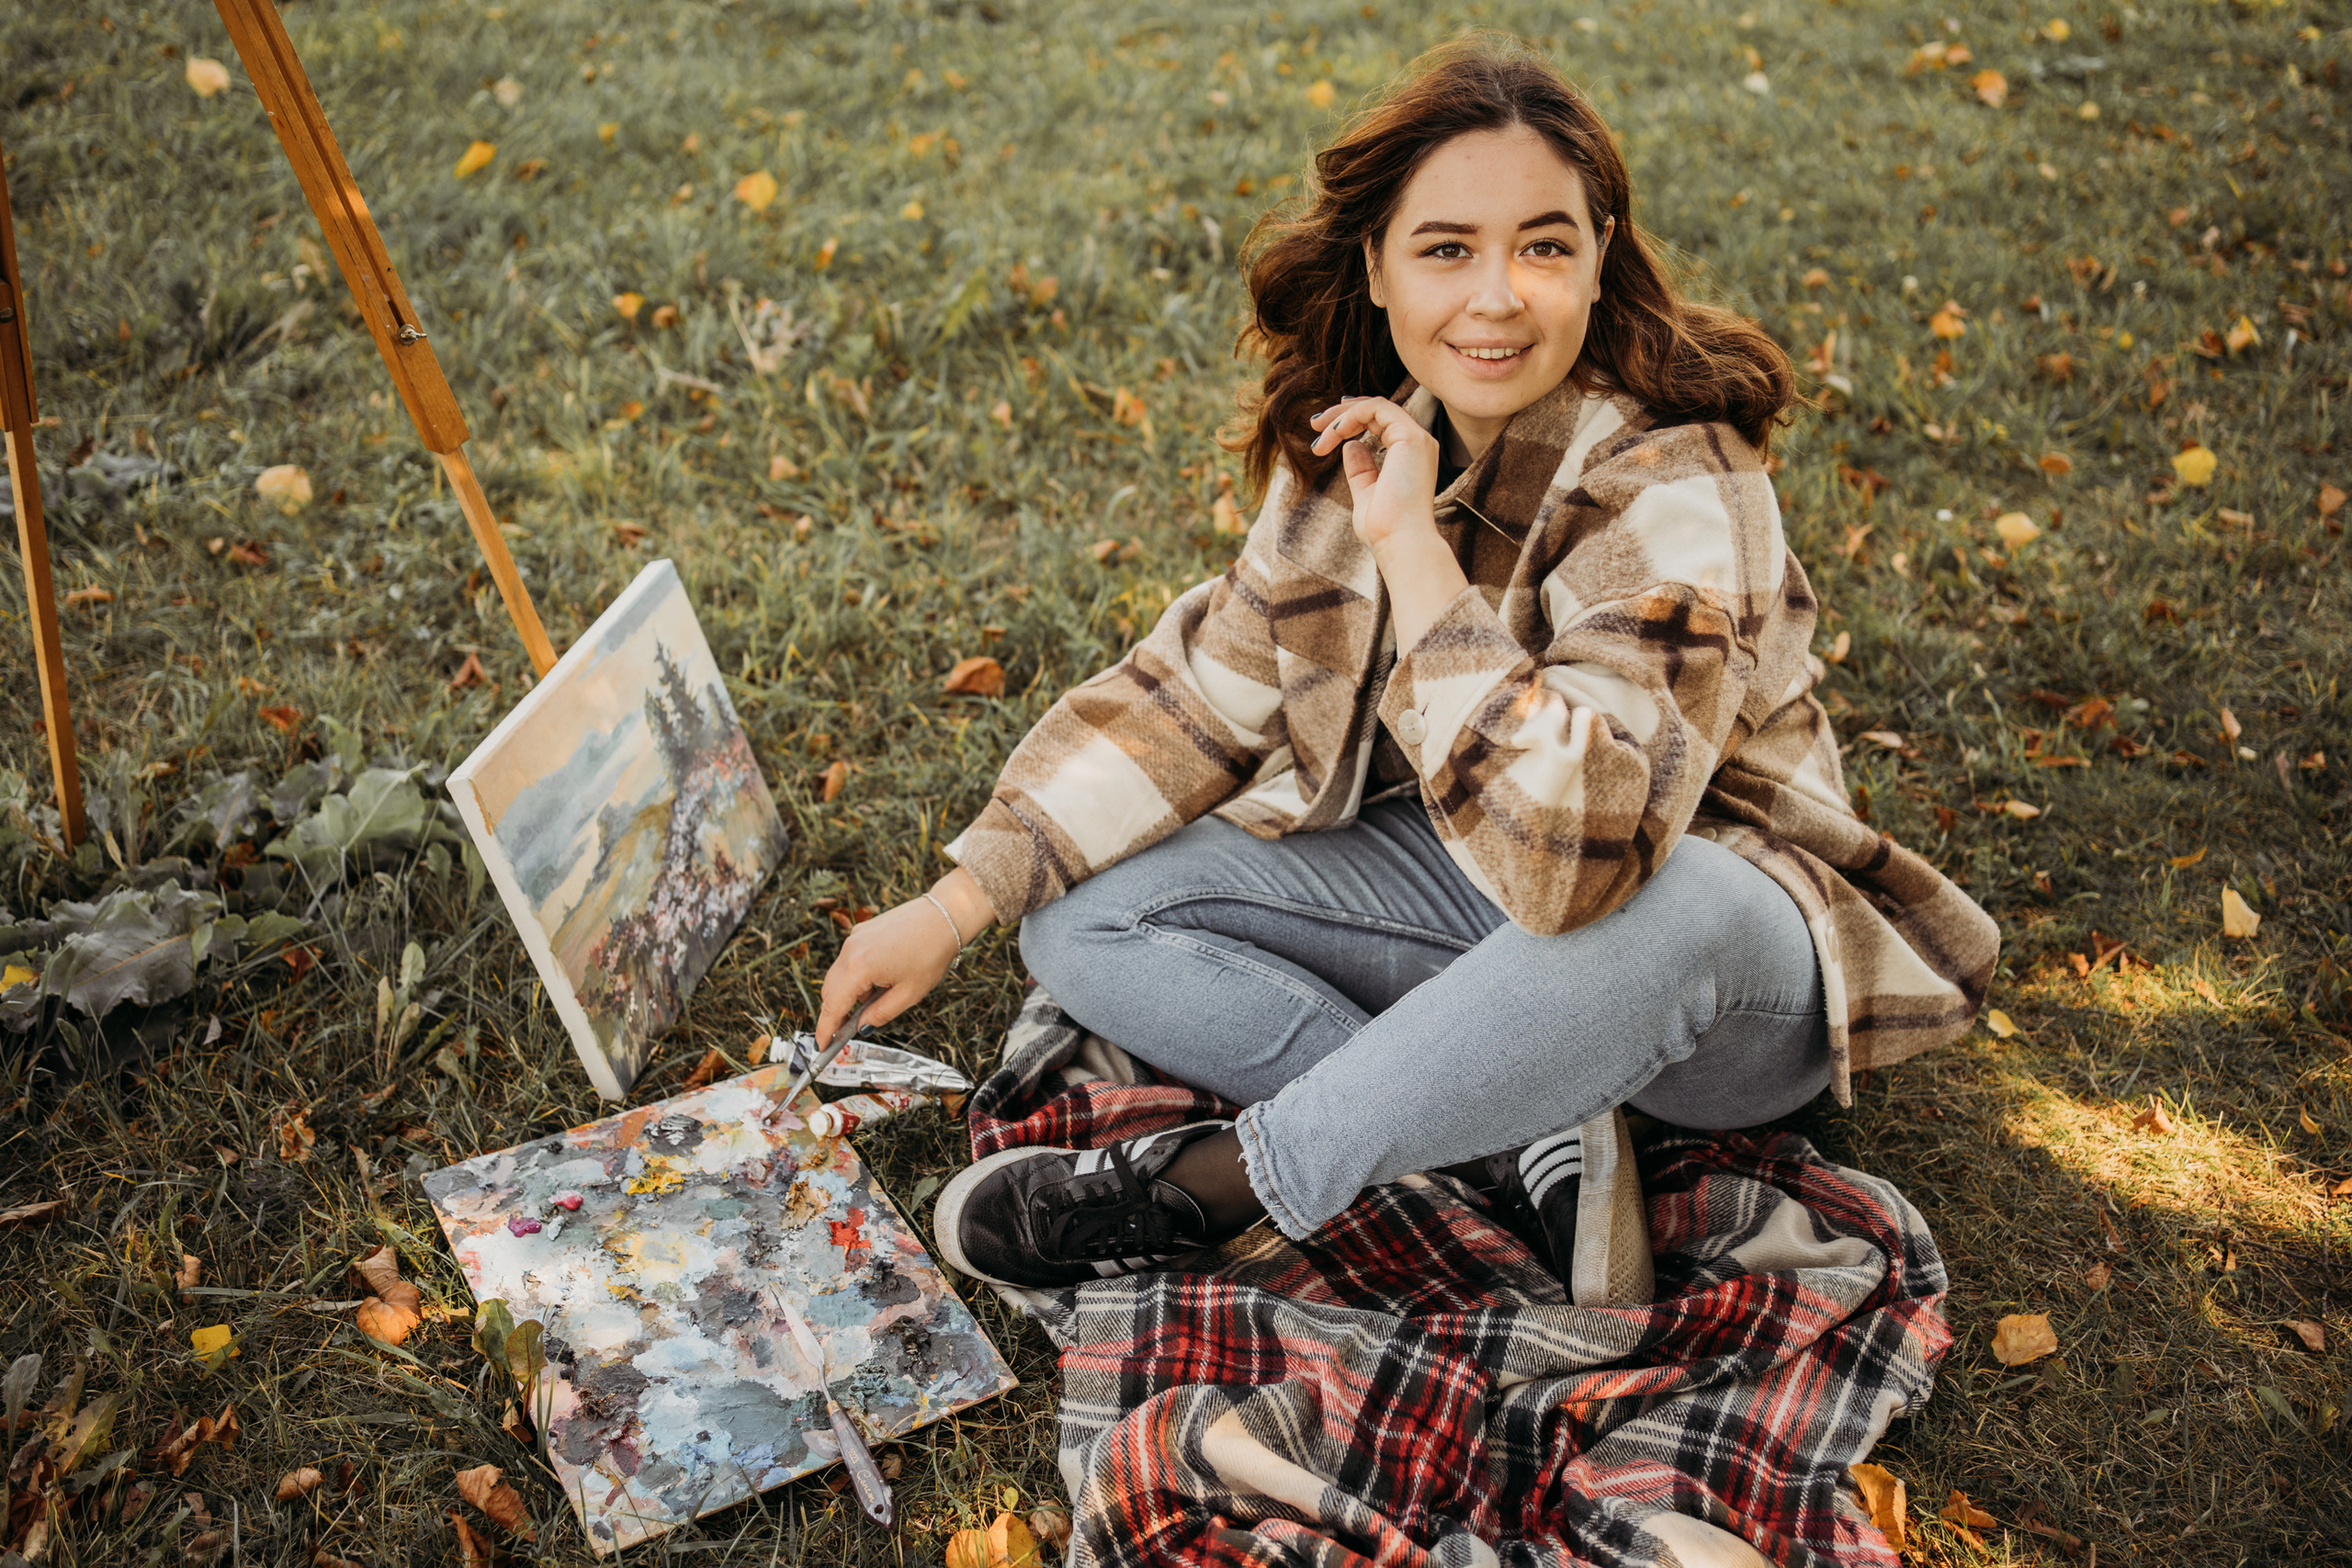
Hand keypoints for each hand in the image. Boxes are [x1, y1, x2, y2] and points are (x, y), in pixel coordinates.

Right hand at [813, 867, 994, 1047]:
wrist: (944, 915)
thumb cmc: (931, 954)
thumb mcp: (909, 994)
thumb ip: (880, 1014)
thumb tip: (861, 1028)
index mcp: (859, 966)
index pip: (833, 1006)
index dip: (825, 1029)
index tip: (822, 1046)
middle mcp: (850, 949)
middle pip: (830, 990)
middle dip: (837, 1011)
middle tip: (851, 1028)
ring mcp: (854, 937)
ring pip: (839, 975)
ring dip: (849, 992)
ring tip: (880, 996)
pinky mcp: (861, 931)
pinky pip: (849, 959)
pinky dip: (857, 975)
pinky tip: (882, 977)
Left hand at [1308, 397, 1441, 551]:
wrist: (1400, 543)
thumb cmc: (1384, 529)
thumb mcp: (1365, 493)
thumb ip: (1361, 469)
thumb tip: (1350, 445)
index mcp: (1409, 456)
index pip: (1380, 423)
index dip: (1350, 421)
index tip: (1322, 434)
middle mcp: (1417, 444)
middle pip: (1377, 410)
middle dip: (1342, 413)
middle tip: (1314, 423)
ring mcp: (1417, 439)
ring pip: (1376, 406)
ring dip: (1342, 415)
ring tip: (1318, 431)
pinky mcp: (1411, 437)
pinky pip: (1377, 409)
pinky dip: (1351, 416)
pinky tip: (1332, 434)